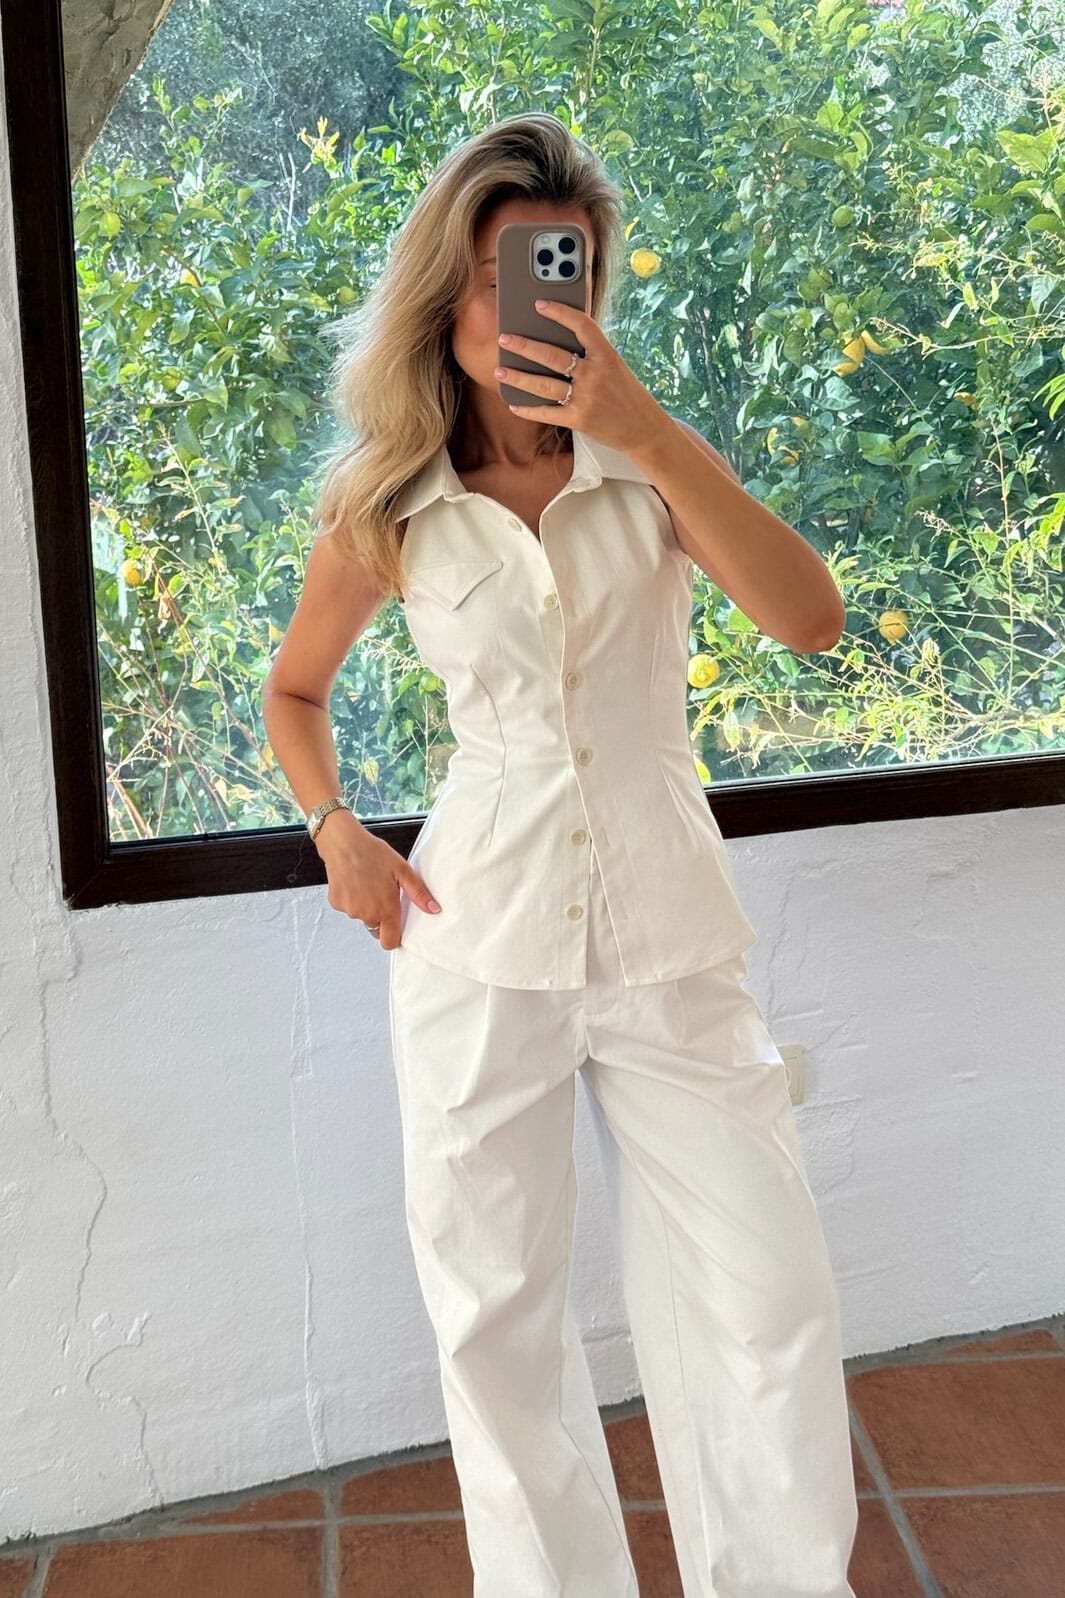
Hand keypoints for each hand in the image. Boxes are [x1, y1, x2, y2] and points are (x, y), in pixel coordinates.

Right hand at [315, 811, 439, 950]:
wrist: (343, 843)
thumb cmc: (373, 853)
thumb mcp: (402, 870)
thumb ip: (419, 893)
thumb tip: (434, 909)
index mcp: (385, 909)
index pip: (390, 942)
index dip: (394, 937)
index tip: (397, 926)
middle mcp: (366, 914)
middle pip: (376, 928)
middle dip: (381, 917)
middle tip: (383, 894)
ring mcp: (350, 910)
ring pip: (362, 916)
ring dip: (366, 906)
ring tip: (368, 883)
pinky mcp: (336, 903)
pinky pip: (349, 907)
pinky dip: (352, 899)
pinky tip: (355, 882)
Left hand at [495, 299, 664, 455]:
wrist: (644, 429)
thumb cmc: (627, 395)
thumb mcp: (615, 367)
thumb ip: (591, 355)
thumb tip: (554, 345)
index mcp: (606, 354)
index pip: (581, 325)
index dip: (559, 312)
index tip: (539, 304)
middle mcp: (595, 374)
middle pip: (552, 355)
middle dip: (524, 346)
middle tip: (504, 338)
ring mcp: (586, 397)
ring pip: (543, 384)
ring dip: (518, 377)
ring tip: (500, 370)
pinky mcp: (579, 420)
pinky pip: (547, 412)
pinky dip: (528, 409)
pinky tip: (513, 404)